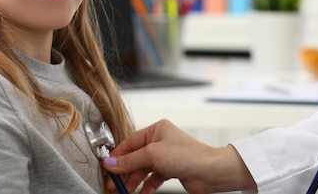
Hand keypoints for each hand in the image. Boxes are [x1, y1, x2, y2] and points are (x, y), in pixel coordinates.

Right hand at [102, 119, 255, 193]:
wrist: (210, 171)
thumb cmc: (188, 155)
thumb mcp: (153, 155)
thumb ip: (130, 160)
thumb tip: (111, 163)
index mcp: (156, 130)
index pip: (130, 143)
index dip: (117, 156)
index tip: (107, 169)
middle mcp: (161, 141)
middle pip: (135, 157)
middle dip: (124, 172)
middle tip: (113, 184)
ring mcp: (166, 156)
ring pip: (143, 169)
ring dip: (134, 181)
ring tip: (125, 191)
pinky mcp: (171, 169)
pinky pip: (153, 178)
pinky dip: (146, 186)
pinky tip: (141, 193)